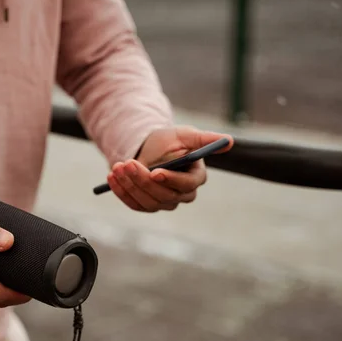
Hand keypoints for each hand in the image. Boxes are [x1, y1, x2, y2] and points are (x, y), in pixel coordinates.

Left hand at [107, 125, 232, 211]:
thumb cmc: (169, 140)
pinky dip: (121, 191)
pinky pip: (134, 204)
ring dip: (130, 184)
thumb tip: (229, 141)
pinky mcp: (146, 205)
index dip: (171, 180)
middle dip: (143, 180)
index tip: (155, 171)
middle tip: (128, 163)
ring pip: (148, 201)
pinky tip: (112, 177)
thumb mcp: (185, 135)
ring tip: (118, 166)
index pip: (186, 185)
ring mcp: (164, 203)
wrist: (147, 147)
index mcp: (195, 178)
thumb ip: (204, 139)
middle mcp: (182, 195)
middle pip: (164, 195)